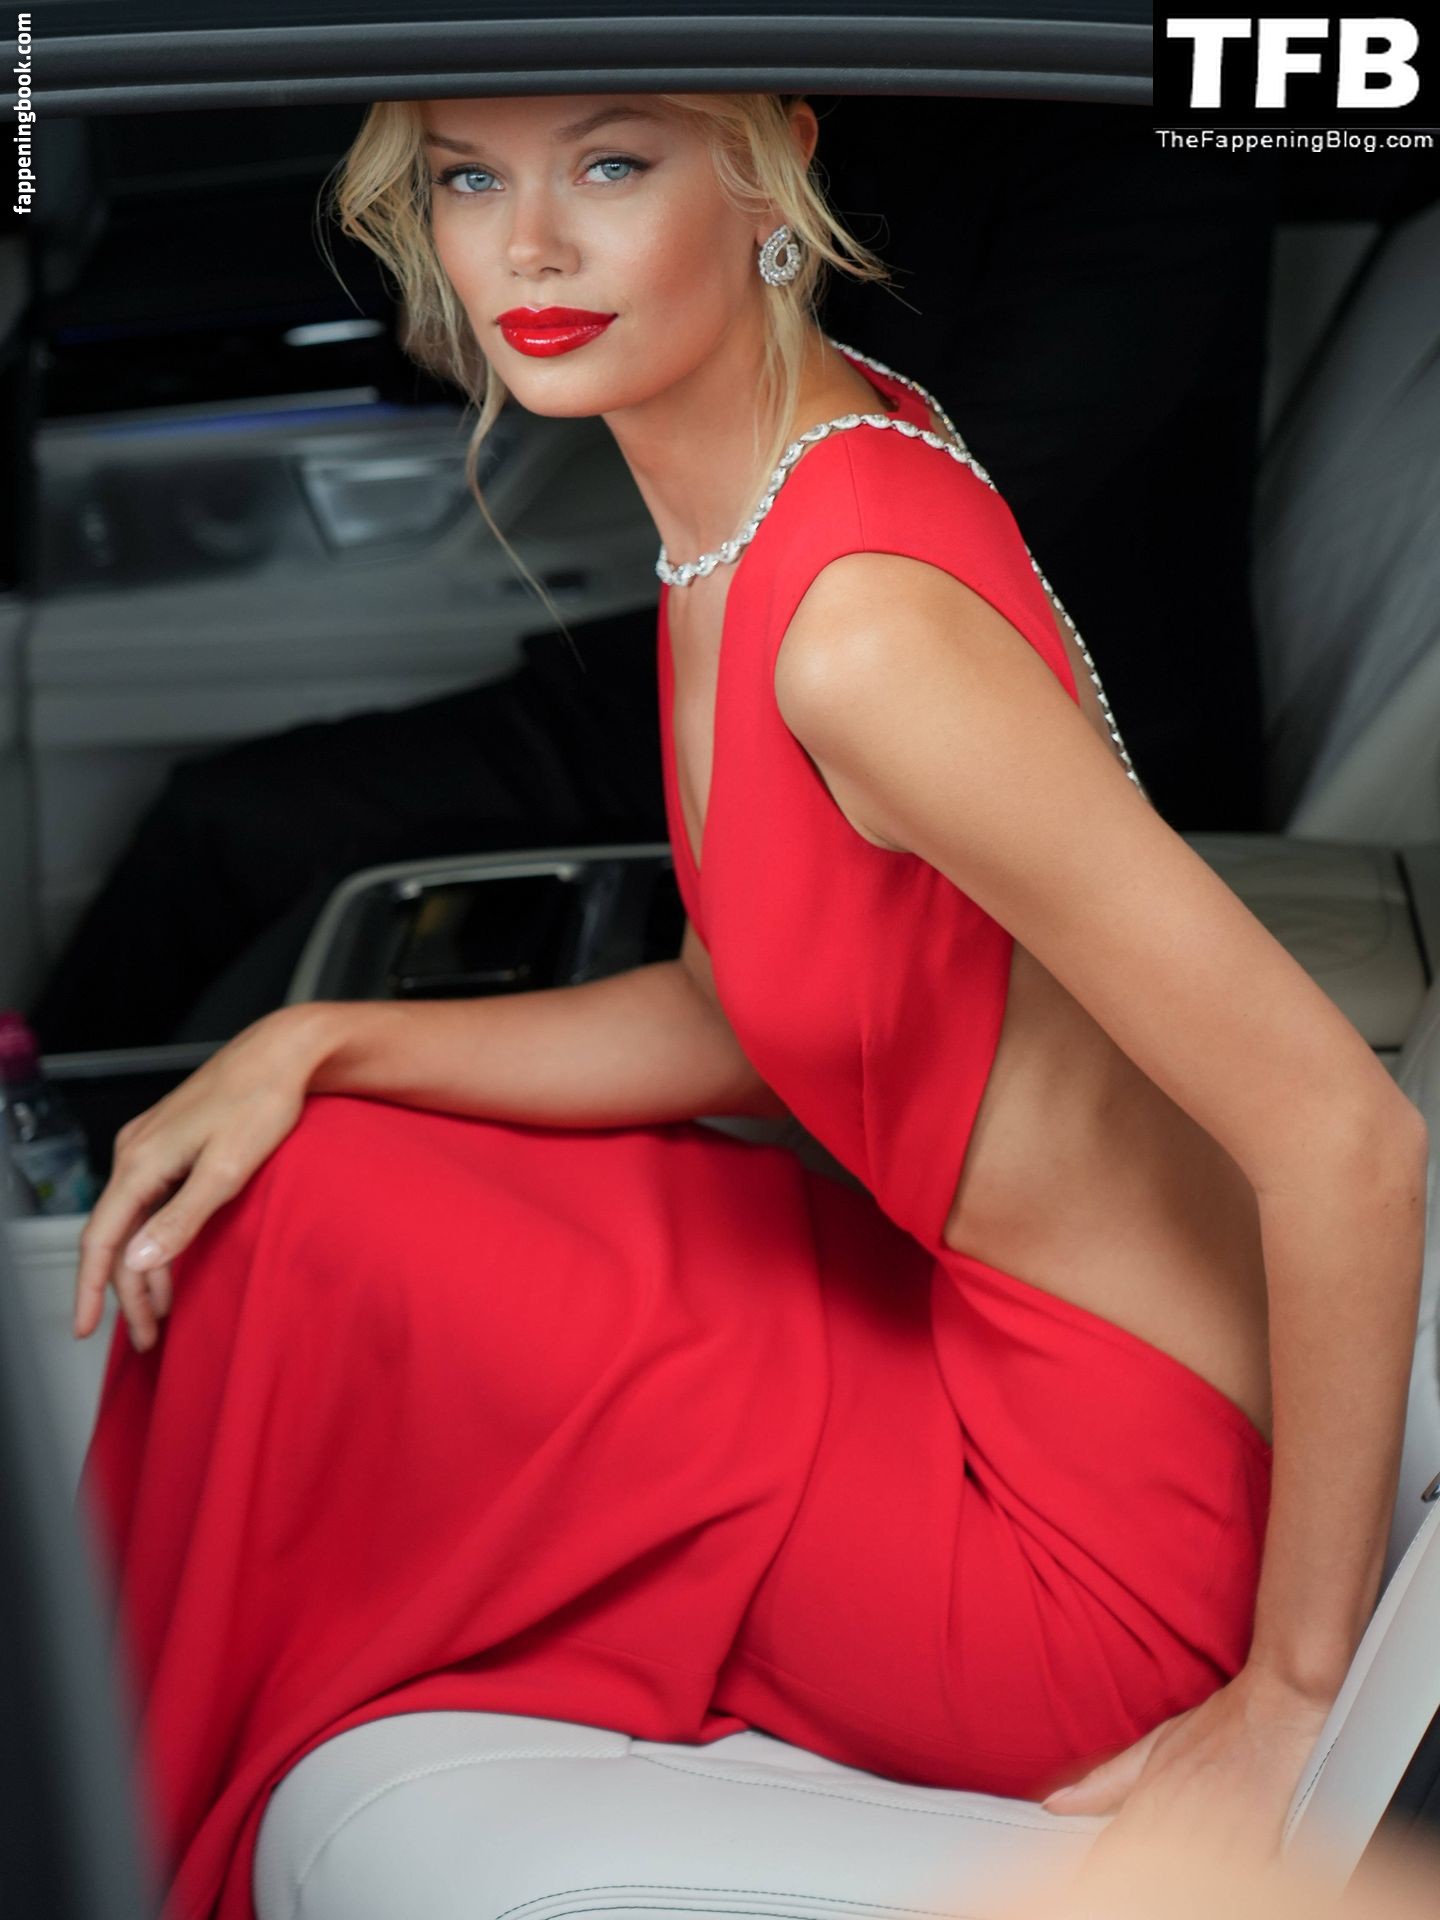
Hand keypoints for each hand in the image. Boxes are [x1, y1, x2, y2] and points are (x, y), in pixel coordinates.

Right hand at [71, 1006, 332, 1352]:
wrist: (284, 1050)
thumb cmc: (262, 1101)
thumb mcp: (227, 1169)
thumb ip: (181, 1219)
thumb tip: (137, 1260)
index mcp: (140, 1160)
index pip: (101, 1239)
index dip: (90, 1289)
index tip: (86, 1329)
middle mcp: (135, 1151)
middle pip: (117, 1236)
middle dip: (128, 1291)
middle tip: (148, 1337)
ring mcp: (151, 1144)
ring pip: (134, 1219)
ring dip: (145, 1268)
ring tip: (161, 1313)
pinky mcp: (171, 1141)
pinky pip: (149, 1200)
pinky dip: (156, 1237)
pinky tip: (170, 1261)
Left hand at [1040, 1663, 1336, 1875]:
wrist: (1276, 1706)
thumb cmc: (1217, 1727)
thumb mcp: (1153, 1748)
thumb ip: (1104, 1784)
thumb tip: (1055, 1805)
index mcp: (1150, 1801)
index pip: (1111, 1857)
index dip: (1099, 1876)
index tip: (1086, 1892)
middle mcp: (1180, 1818)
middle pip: (1144, 1873)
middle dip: (1133, 1885)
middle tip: (1123, 1888)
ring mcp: (1221, 1833)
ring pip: (1186, 1880)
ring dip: (1174, 1885)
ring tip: (1171, 1883)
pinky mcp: (1261, 1843)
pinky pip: (1236, 1878)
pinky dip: (1220, 1886)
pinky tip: (1214, 1884)